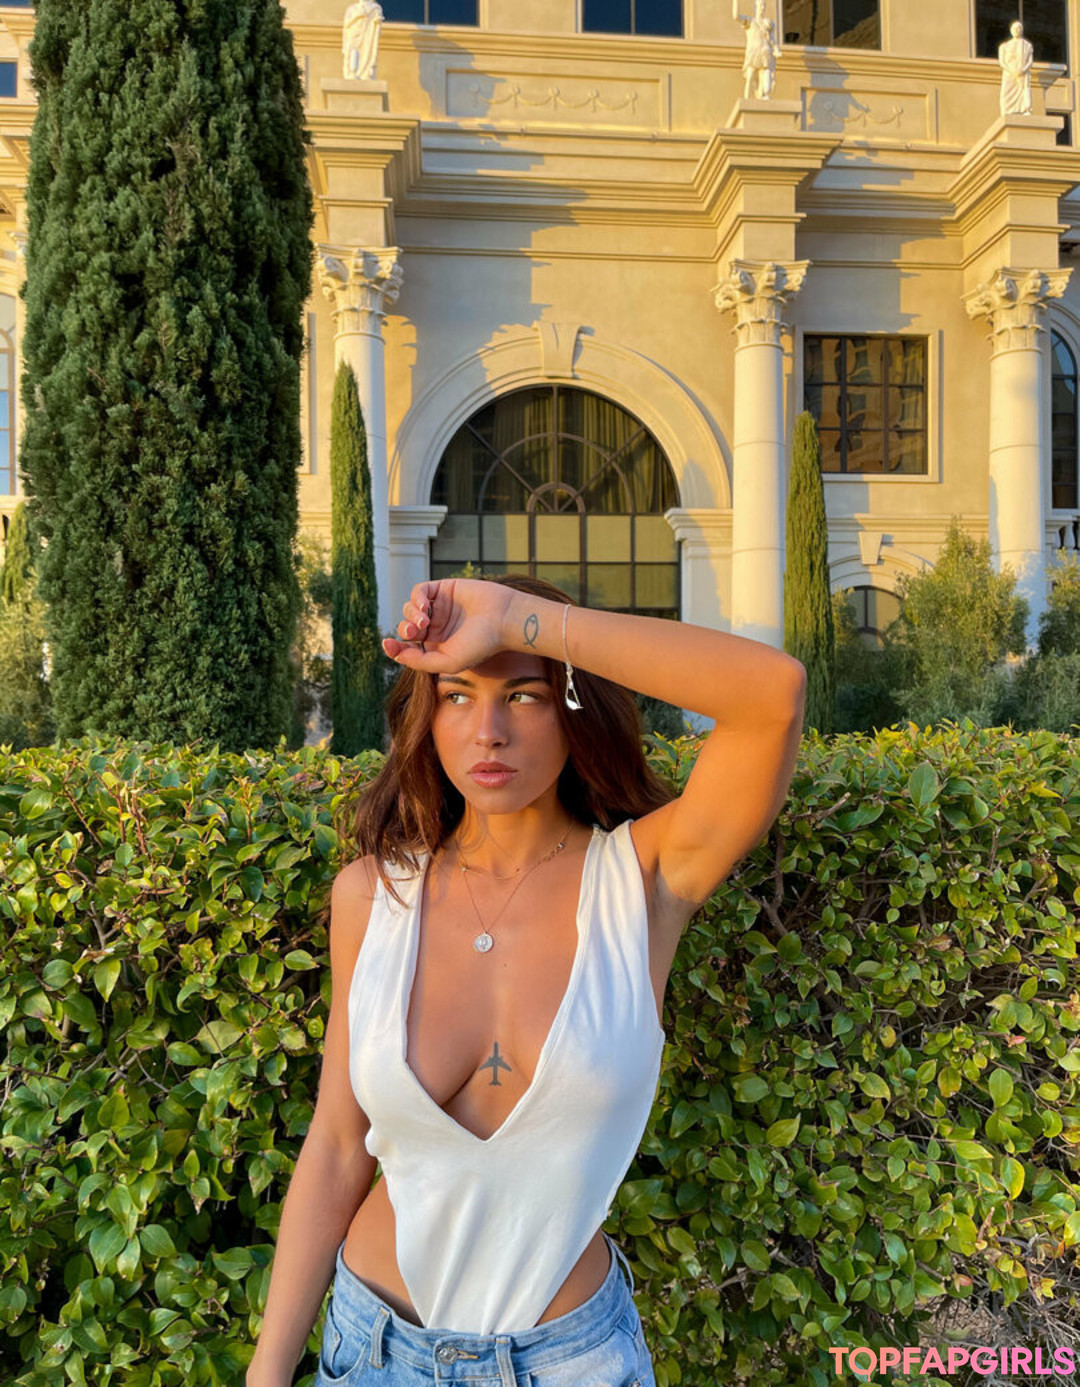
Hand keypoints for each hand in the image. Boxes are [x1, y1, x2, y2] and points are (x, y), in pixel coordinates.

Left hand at [381, 579, 517, 672]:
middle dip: (404, 629)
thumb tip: (395, 654)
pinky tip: (425, 606)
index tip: (387, 644)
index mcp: (436, 646)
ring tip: (425, 621)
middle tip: (414, 632)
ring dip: (411, 615)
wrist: (503, 619)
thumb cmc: (481, 644)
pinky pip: (419, 591)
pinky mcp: (443, 589)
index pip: (407, 646)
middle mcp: (436, 627)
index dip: (394, 646)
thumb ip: (420, 662)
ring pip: (409, 608)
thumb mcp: (448, 662)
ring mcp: (439, 607)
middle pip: (406, 627)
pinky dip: (416, 598)